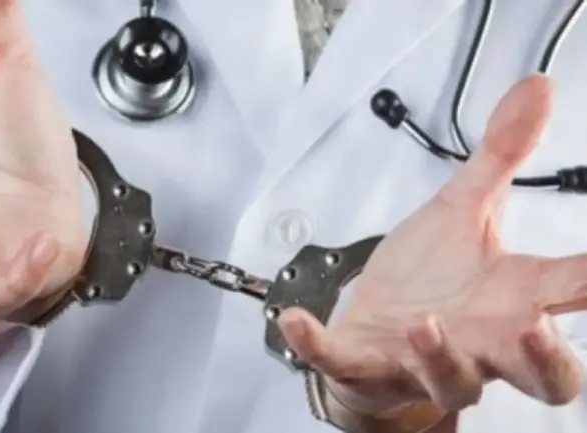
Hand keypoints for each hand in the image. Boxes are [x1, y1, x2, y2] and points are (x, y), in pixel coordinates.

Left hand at [279, 74, 584, 416]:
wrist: (375, 328)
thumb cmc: (427, 280)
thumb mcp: (461, 210)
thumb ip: (500, 155)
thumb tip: (536, 88)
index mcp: (511, 300)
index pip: (569, 292)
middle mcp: (480, 343)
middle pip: (539, 376)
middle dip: (543, 359)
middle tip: (534, 327)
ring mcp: (423, 365)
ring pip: (452, 382)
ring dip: (440, 358)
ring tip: (422, 323)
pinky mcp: (366, 368)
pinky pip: (343, 365)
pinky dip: (317, 345)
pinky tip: (294, 319)